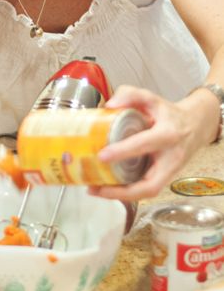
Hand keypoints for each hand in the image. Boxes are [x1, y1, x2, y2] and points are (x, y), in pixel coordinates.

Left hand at [89, 85, 198, 201]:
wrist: (195, 126)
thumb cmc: (170, 114)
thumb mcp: (152, 98)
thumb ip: (130, 94)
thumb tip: (109, 105)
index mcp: (167, 134)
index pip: (144, 144)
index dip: (123, 151)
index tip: (102, 155)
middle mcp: (171, 158)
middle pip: (150, 185)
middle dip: (122, 191)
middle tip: (96, 187)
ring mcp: (170, 172)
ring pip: (148, 192)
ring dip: (121, 196)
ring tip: (96, 190)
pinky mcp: (165, 179)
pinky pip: (146, 190)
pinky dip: (126, 193)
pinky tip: (107, 188)